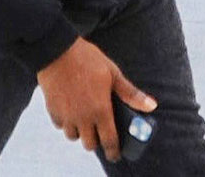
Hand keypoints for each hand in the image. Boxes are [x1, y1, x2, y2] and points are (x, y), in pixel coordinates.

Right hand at [36, 37, 157, 161]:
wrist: (57, 49)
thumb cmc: (87, 59)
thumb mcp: (112, 73)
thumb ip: (130, 93)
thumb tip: (152, 106)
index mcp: (100, 110)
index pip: (109, 141)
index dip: (113, 151)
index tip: (115, 154)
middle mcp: (83, 118)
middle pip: (90, 144)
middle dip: (96, 140)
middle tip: (99, 130)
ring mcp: (66, 116)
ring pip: (73, 136)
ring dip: (80, 131)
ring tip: (84, 118)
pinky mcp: (53, 110)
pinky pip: (60, 125)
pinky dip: (66, 122)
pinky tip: (70, 109)